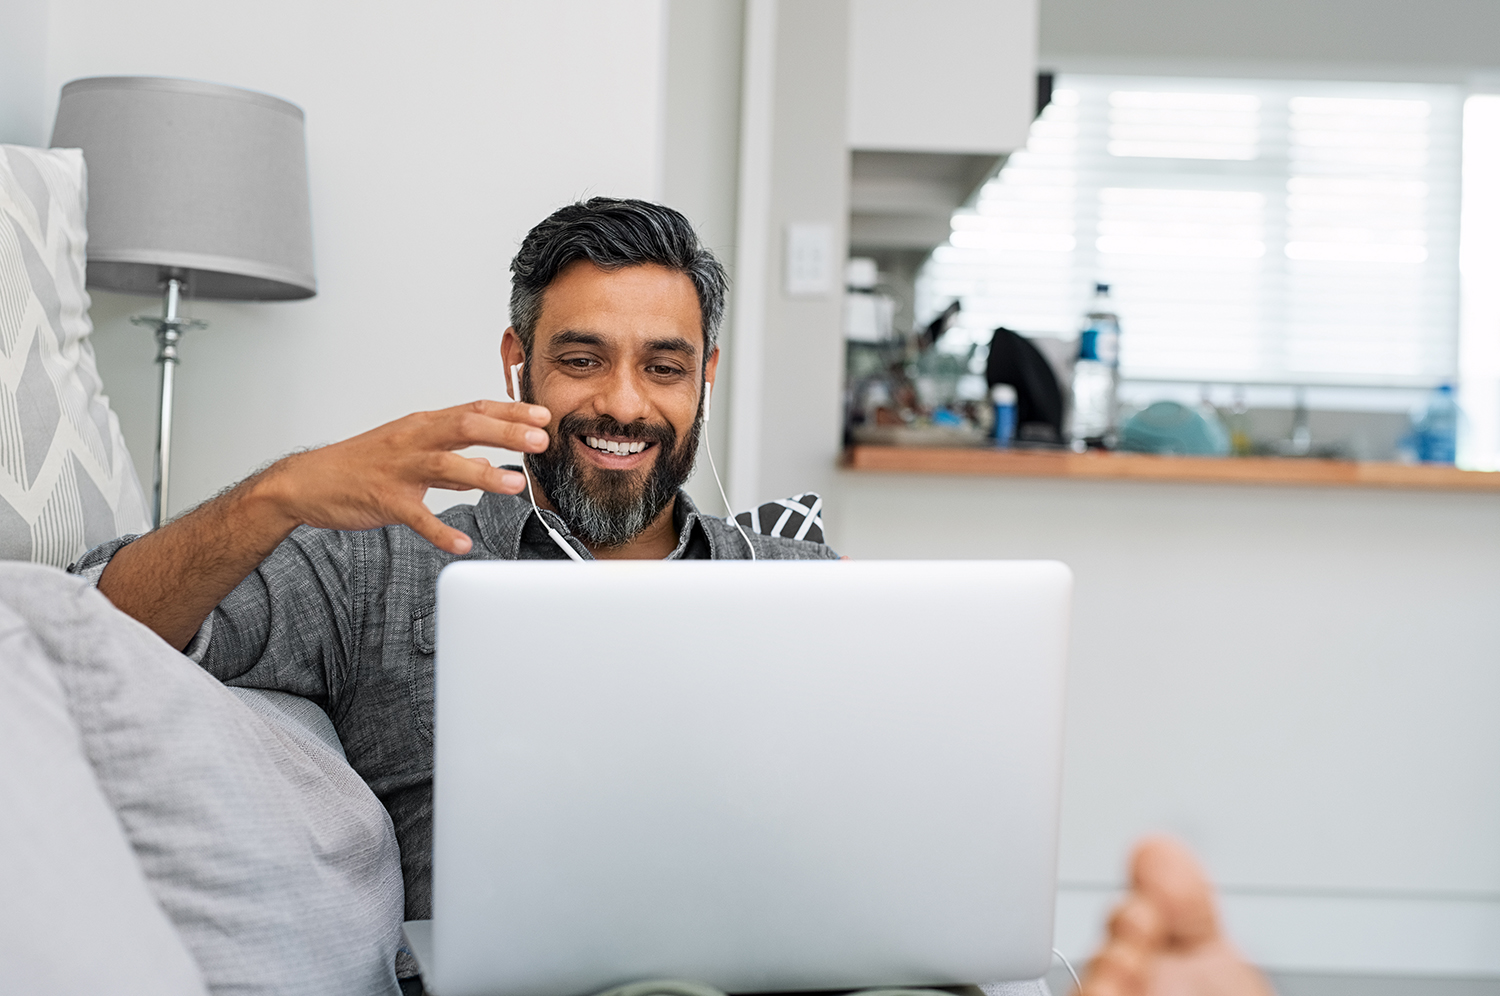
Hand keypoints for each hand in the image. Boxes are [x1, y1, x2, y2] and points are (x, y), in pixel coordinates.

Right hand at [256, 400, 551, 553]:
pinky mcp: (385, 500)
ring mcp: (398, 469)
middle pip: (465, 428)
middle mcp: (413, 440)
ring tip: (515, 485)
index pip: (474, 410)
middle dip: (506, 433)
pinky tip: (462, 543)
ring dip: (482, 475)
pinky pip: (417, 517)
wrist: (307, 481)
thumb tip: (488, 467)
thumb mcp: (410, 451)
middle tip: (541, 441)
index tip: (543, 416)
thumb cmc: (361, 464)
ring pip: (445, 466)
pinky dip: (440, 531)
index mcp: (423, 425)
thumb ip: (451, 460)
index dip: (511, 412)